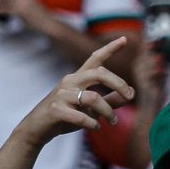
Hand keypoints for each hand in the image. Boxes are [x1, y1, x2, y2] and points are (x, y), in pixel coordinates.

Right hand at [22, 40, 136, 141]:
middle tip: (130, 96)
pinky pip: (81, 116)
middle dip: (118, 83)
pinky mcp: (55, 109)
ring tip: (112, 121)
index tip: (125, 39)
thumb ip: (111, 100)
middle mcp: (70, 81)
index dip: (110, 48)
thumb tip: (133, 93)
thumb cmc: (66, 117)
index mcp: (78, 78)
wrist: (37, 129)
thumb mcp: (91, 108)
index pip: (95, 58)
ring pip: (93, 98)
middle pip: (99, 73)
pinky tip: (96, 128)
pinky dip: (92, 124)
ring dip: (107, 112)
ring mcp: (61, 94)